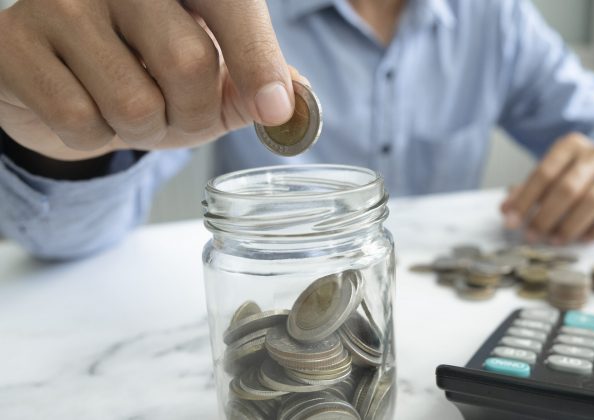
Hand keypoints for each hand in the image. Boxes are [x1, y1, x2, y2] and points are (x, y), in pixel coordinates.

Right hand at [0, 0, 307, 160]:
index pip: (231, 5)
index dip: (257, 61)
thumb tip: (295, 105)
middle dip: (195, 114)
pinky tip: (85, 110)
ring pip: (134, 102)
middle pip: (188, 63)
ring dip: (145, 131)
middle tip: (180, 116)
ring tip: (131, 111)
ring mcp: (61, 2)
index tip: (274, 109)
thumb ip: (259, 81)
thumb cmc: (147, 73)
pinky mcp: (15, 43)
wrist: (64, 84)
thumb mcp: (214, 75)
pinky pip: (79, 120)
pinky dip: (94, 138)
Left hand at [501, 132, 593, 243]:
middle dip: (546, 215)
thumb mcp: (552, 175)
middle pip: (568, 187)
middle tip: (532, 236)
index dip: (525, 200)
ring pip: (593, 200)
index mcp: (570, 145)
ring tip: (556, 240)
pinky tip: (583, 239)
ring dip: (571, 224)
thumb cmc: (578, 174)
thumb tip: (505, 211)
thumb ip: (528, 191)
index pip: (544, 173)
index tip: (511, 222)